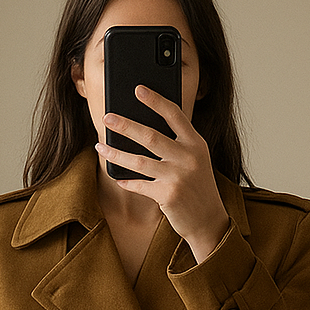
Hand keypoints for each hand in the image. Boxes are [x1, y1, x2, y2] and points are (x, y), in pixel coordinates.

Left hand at [96, 86, 229, 263]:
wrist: (209, 220)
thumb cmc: (197, 186)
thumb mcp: (195, 160)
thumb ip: (177, 144)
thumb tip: (142, 130)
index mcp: (195, 143)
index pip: (174, 114)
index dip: (155, 100)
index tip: (138, 89)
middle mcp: (188, 157)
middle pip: (151, 136)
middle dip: (126, 125)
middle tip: (107, 117)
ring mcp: (178, 176)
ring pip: (139, 161)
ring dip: (116, 153)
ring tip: (100, 146)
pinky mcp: (168, 195)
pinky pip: (140, 185)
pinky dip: (126, 181)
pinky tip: (117, 177)